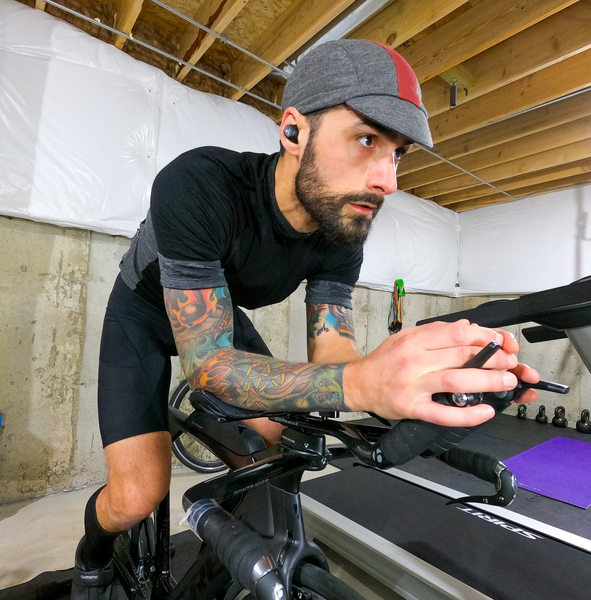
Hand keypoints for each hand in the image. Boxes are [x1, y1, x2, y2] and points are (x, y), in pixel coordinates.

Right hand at [343, 320, 539, 426]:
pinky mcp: (412, 407)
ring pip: (456, 381)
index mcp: (415, 340)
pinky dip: (467, 415)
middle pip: (462, 355)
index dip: (485, 336)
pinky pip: (443, 413)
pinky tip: (484, 412)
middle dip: (493, 358)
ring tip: (506, 382)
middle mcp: (415, 360)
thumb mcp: (406, 337)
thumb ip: (436, 332)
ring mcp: (414, 385)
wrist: (358, 384)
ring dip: (487, 381)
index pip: (457, 333)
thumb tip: (467, 328)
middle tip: (509, 363)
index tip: (500, 342)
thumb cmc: (384, 361)